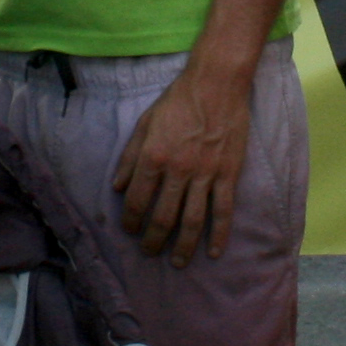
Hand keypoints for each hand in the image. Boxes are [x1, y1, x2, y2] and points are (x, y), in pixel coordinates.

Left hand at [115, 55, 254, 260]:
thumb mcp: (145, 123)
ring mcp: (205, 174)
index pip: (136, 199)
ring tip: (176, 262)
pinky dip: (219, 234)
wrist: (216, 84)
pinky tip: (214, 252)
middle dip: (154, 240)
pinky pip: (223, 210)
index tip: (129, 231)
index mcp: (154, 157)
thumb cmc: (177, 101)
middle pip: (163, 216)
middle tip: (149, 253)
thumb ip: (130, 157)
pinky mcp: (228, 174)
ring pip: (193, 219)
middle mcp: (178, 170)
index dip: (130, 220)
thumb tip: (116, 187)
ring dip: (183, 245)